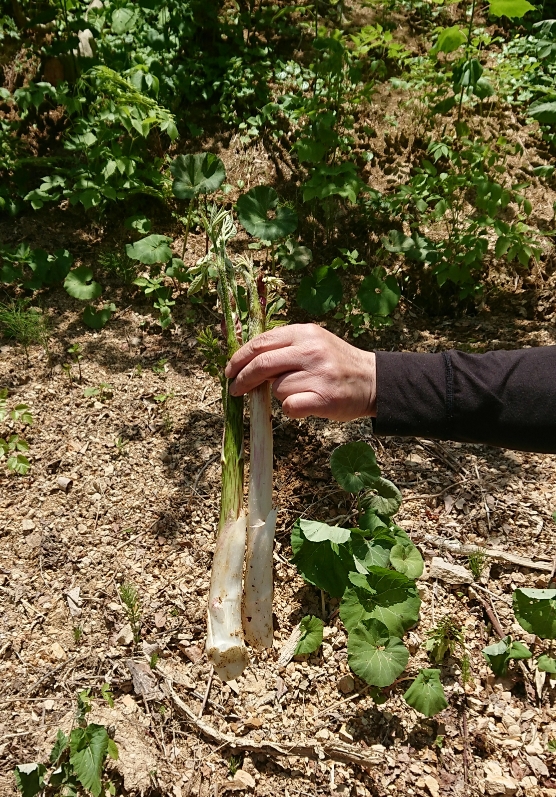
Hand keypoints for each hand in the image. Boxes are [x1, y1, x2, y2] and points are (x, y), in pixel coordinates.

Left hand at [225, 323, 375, 420]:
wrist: (374, 381)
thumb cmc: (337, 364)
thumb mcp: (313, 343)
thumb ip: (284, 347)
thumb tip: (245, 359)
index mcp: (304, 333)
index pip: (260, 343)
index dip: (239, 358)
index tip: (230, 370)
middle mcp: (311, 350)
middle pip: (261, 364)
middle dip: (242, 379)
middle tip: (235, 389)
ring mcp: (318, 374)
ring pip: (277, 389)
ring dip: (280, 394)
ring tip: (301, 391)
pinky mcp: (324, 398)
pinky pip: (289, 407)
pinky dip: (291, 409)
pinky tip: (305, 404)